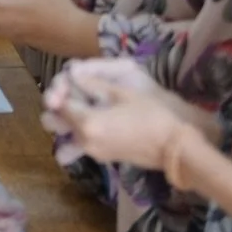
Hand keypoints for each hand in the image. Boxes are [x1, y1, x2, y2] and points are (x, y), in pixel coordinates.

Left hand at [42, 63, 191, 173]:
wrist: (175, 147)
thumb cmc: (152, 114)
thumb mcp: (121, 93)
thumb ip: (92, 84)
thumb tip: (71, 72)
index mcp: (87, 122)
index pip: (60, 103)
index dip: (62, 88)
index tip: (70, 80)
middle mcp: (84, 140)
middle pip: (56, 121)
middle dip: (58, 106)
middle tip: (71, 93)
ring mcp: (93, 152)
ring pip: (66, 135)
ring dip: (66, 122)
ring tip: (81, 107)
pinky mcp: (103, 158)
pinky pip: (81, 145)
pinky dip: (79, 134)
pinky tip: (92, 121)